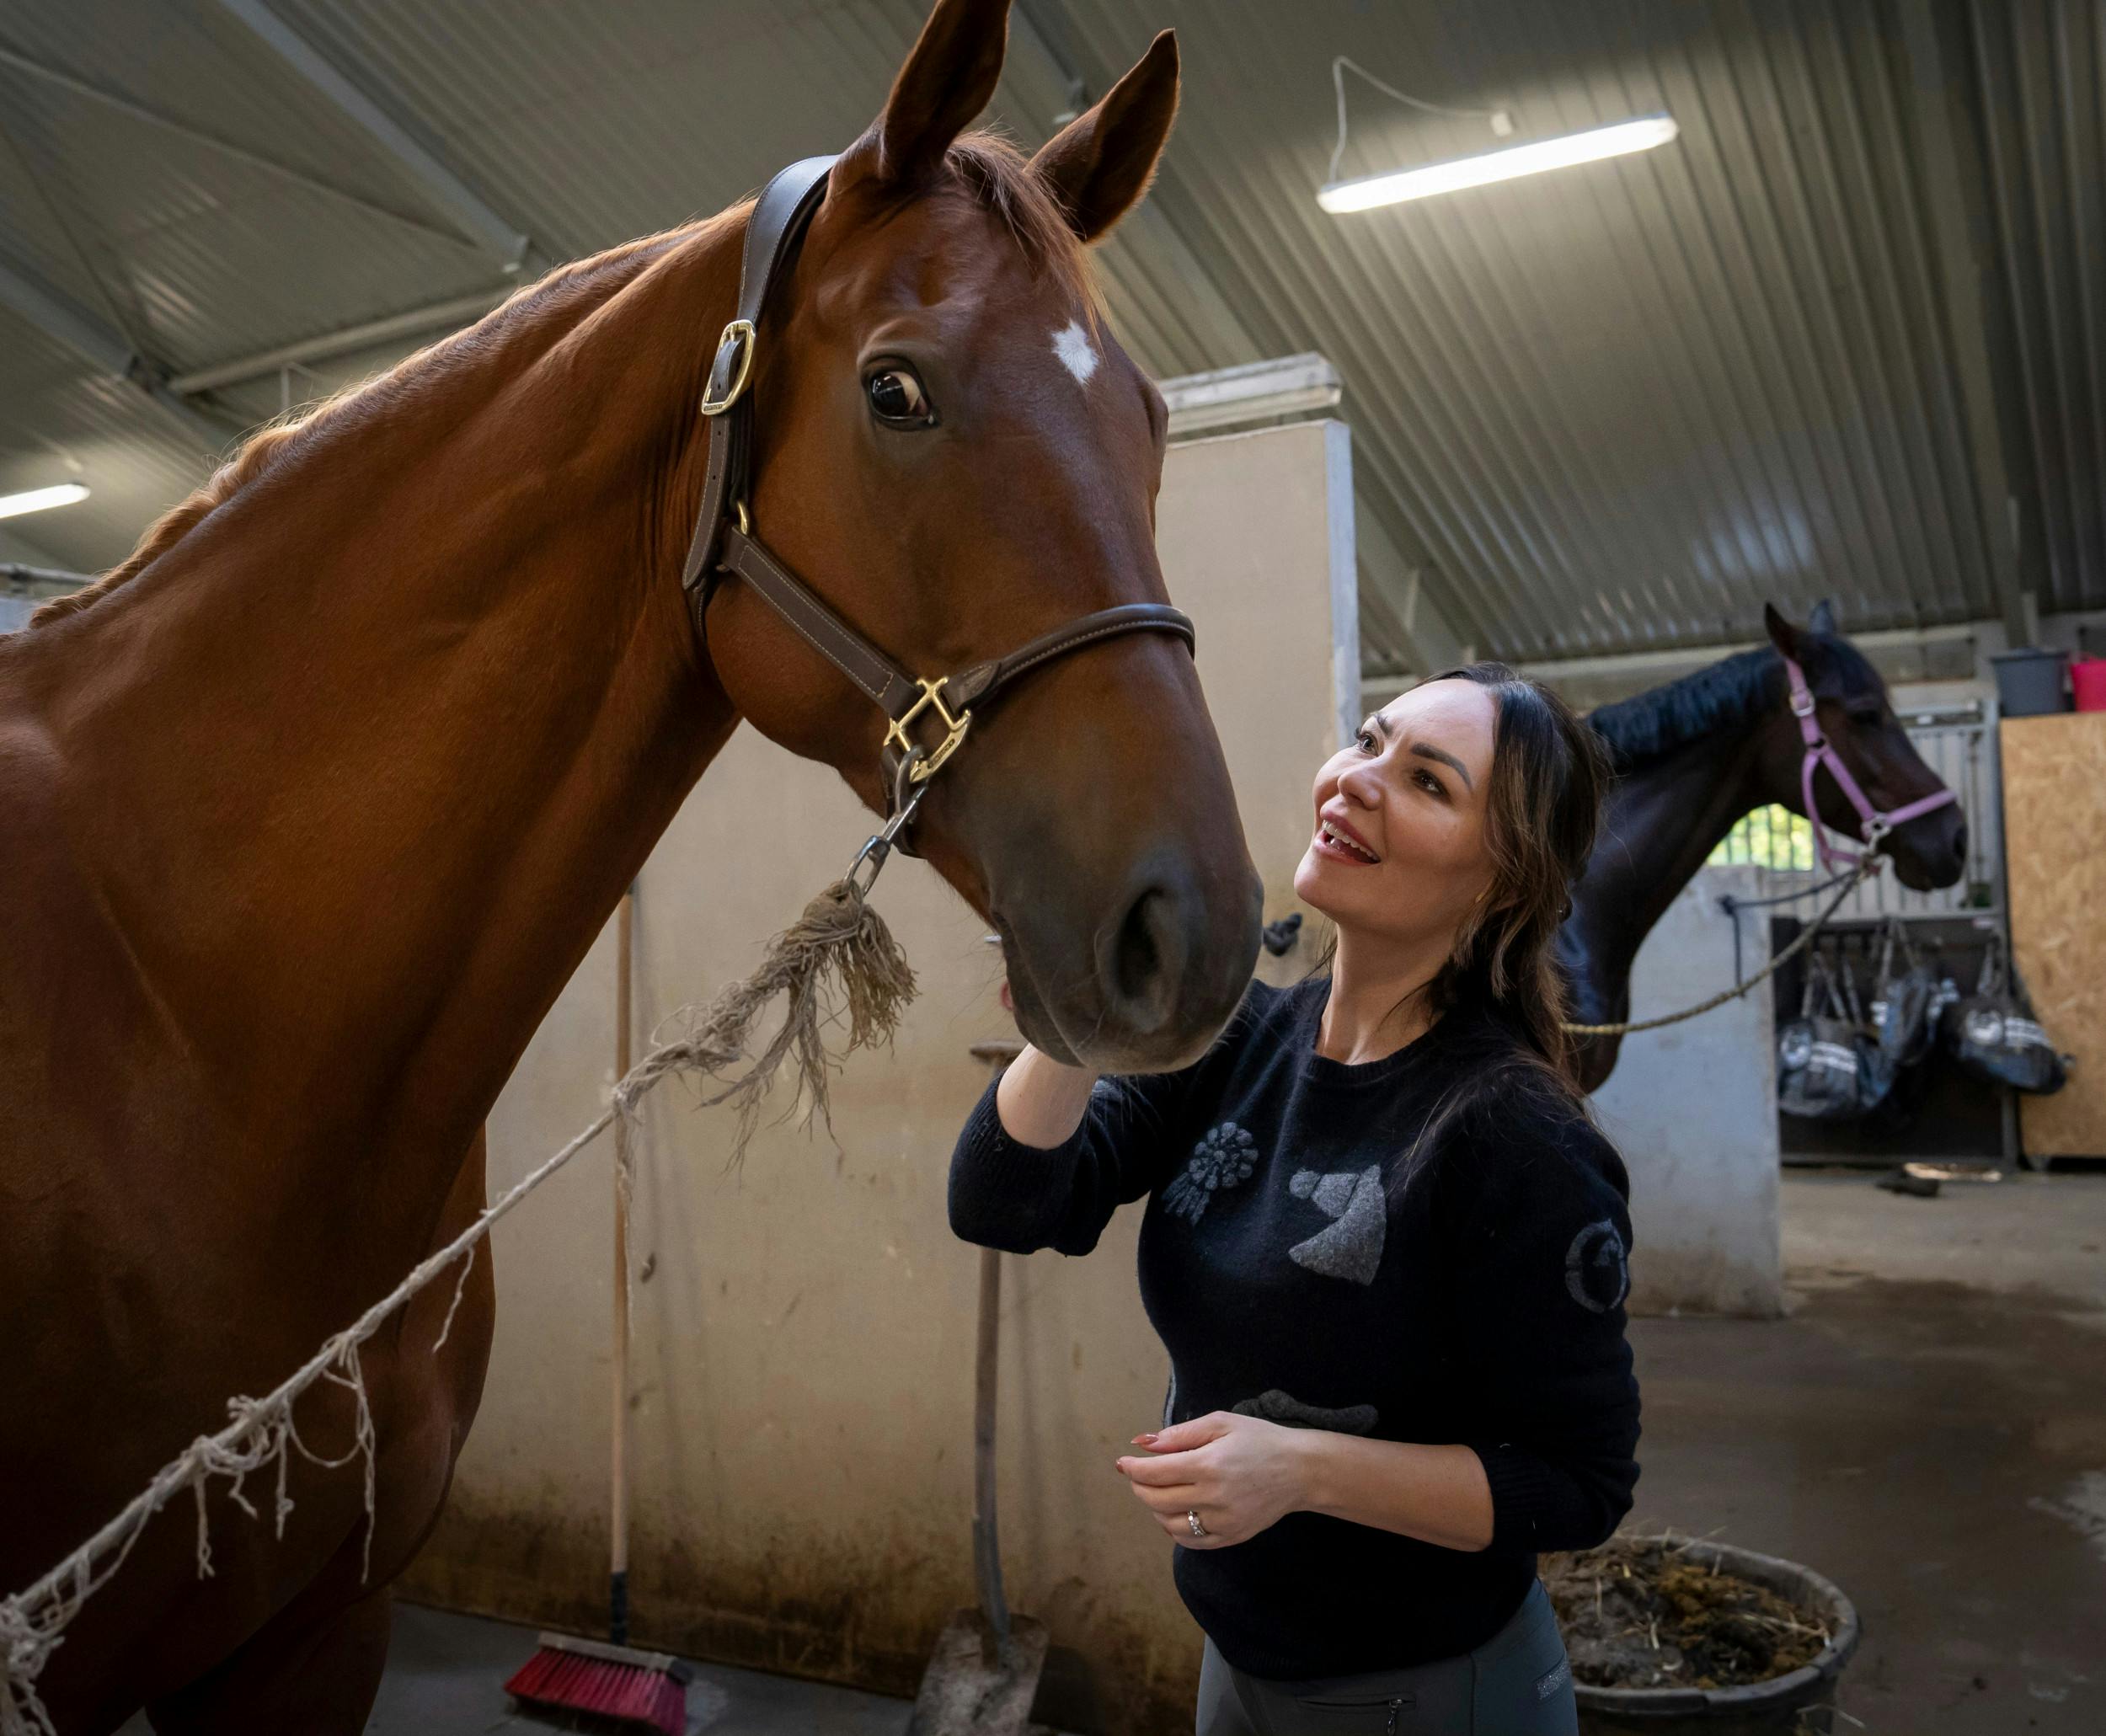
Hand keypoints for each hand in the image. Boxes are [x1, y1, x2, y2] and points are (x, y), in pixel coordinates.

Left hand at [1113, 1411, 1308, 1548]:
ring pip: (1168, 1523)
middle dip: (1139, 1485)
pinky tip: (1178, 1510)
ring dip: (1155, 1506)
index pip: (1155, 1473)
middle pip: (1156, 1499)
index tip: (1123, 1462)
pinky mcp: (1231, 1537)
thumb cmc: (1259, 1440)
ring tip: (1160, 1490)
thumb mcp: (1221, 1423)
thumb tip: (1143, 1443)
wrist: (1300, 1471)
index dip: (1132, 1468)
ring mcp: (1222, 1522)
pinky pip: (1190, 1540)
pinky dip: (1174, 1528)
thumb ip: (1180, 1434)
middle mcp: (1214, 1497)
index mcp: (1209, 1465)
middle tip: (1138, 1474)